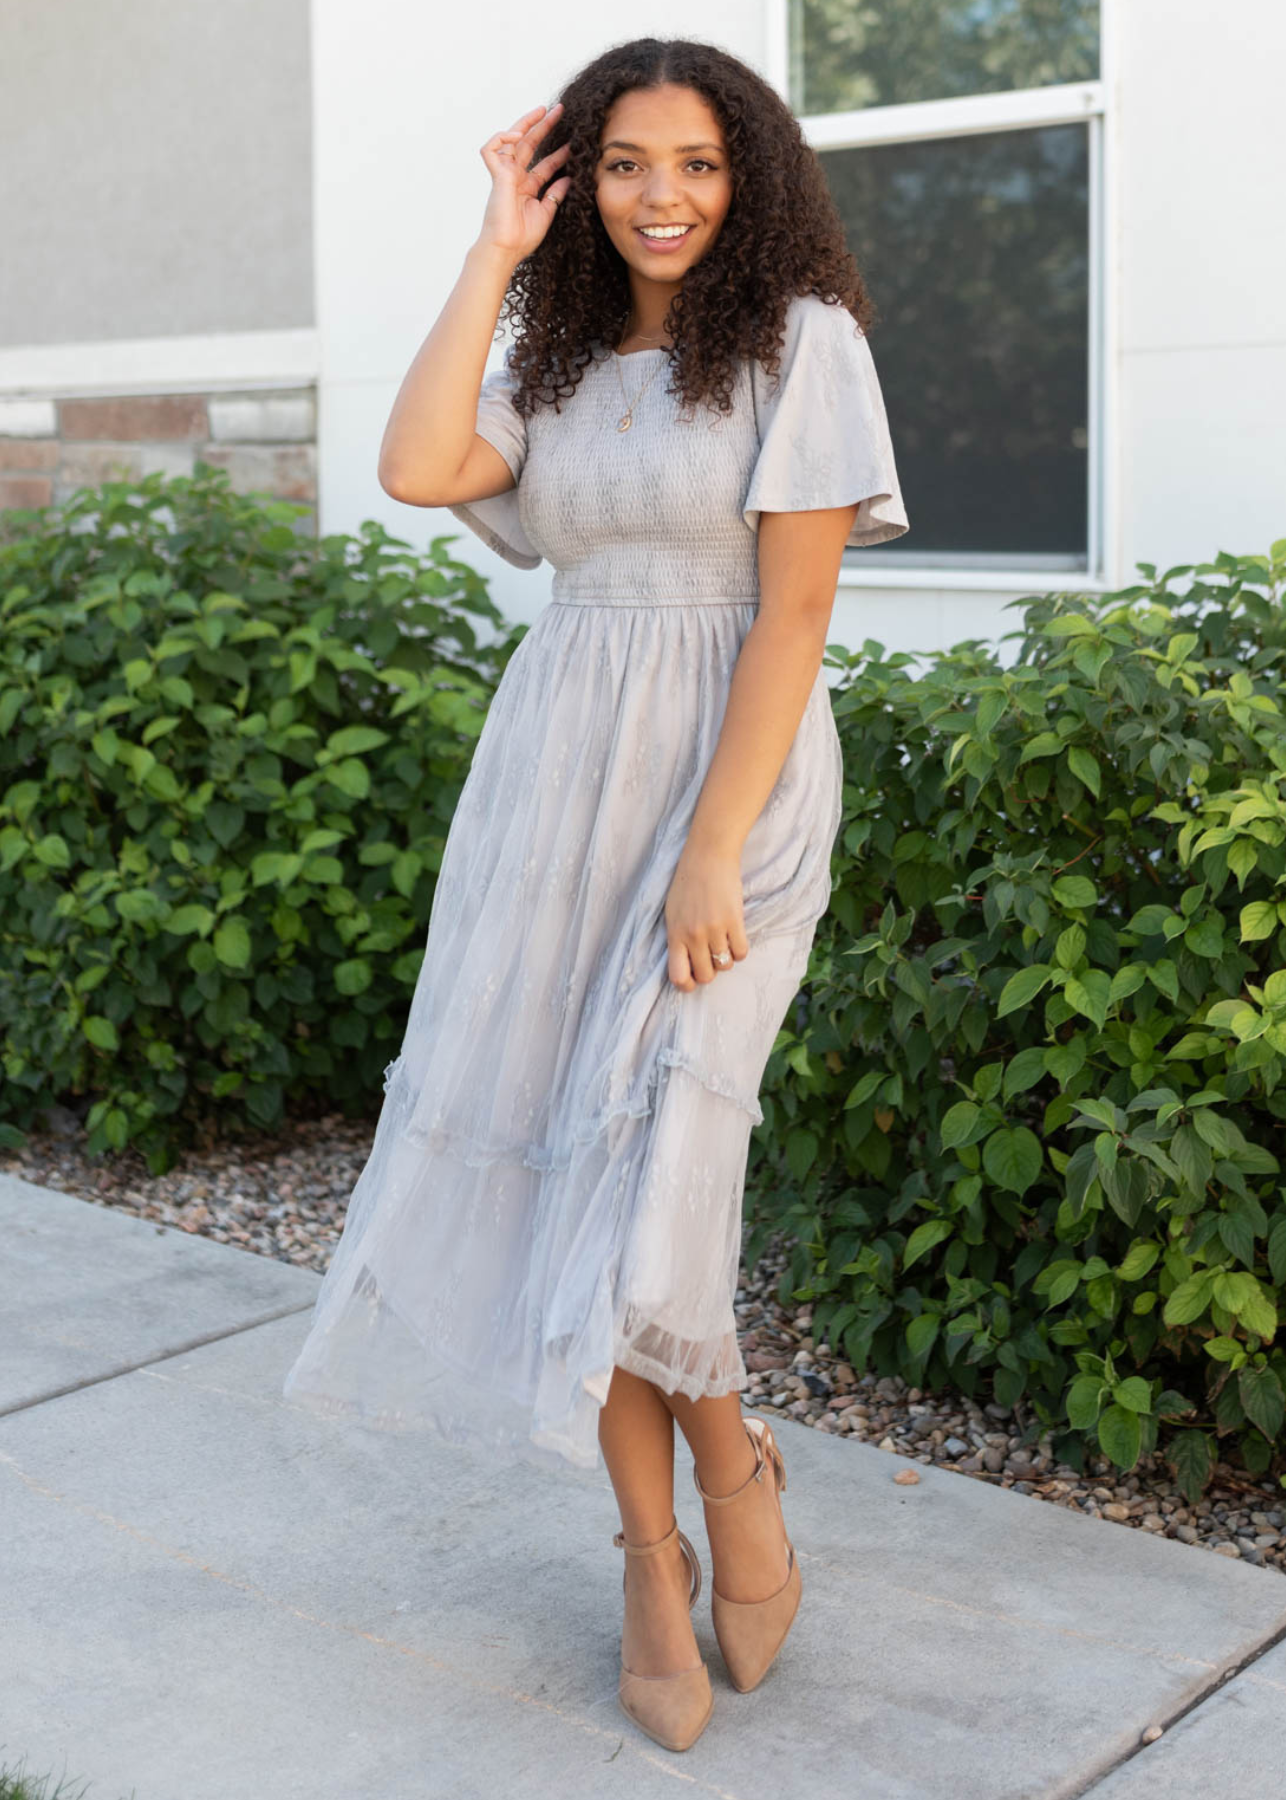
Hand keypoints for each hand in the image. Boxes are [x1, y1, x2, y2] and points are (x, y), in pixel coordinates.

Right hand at [475, 102, 571, 262]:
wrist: (507, 249)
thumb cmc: (523, 238)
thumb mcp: (547, 212)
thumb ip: (556, 194)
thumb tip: (570, 178)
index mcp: (527, 187)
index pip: (544, 163)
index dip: (559, 152)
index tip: (574, 141)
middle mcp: (515, 178)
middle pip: (529, 145)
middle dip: (544, 127)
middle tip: (560, 111)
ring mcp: (504, 175)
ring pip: (511, 140)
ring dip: (526, 123)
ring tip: (542, 110)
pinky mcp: (496, 175)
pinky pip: (491, 149)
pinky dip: (502, 138)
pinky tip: (518, 135)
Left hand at [663, 843, 749, 990]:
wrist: (708, 855)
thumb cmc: (687, 882)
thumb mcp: (672, 911)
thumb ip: (677, 937)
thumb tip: (686, 963)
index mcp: (674, 934)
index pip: (678, 976)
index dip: (687, 984)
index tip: (693, 979)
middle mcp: (693, 935)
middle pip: (706, 976)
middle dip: (710, 971)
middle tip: (711, 957)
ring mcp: (714, 929)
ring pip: (725, 965)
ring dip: (725, 958)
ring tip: (723, 942)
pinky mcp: (734, 920)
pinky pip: (741, 953)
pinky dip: (740, 949)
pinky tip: (735, 936)